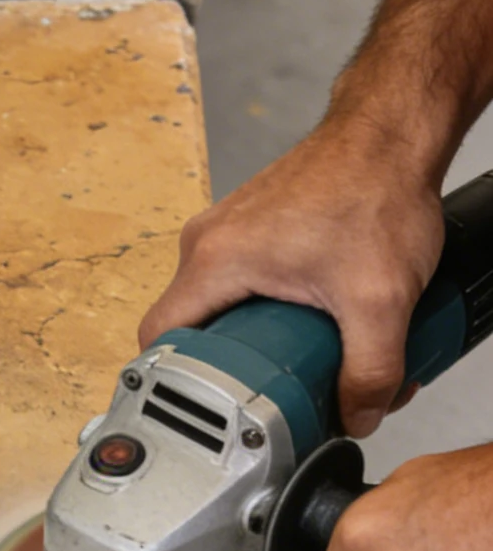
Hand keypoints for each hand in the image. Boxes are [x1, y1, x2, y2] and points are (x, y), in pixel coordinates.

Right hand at [140, 127, 445, 437]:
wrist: (390, 135)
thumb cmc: (375, 190)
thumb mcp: (381, 298)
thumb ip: (371, 368)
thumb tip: (359, 415)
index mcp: (214, 260)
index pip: (159, 338)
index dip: (175, 381)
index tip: (201, 407)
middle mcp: (206, 242)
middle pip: (192, 325)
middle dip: (230, 364)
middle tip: (268, 384)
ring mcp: (225, 229)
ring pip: (217, 302)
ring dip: (251, 332)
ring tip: (295, 346)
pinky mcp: (248, 224)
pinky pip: (238, 278)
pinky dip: (265, 303)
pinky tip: (307, 310)